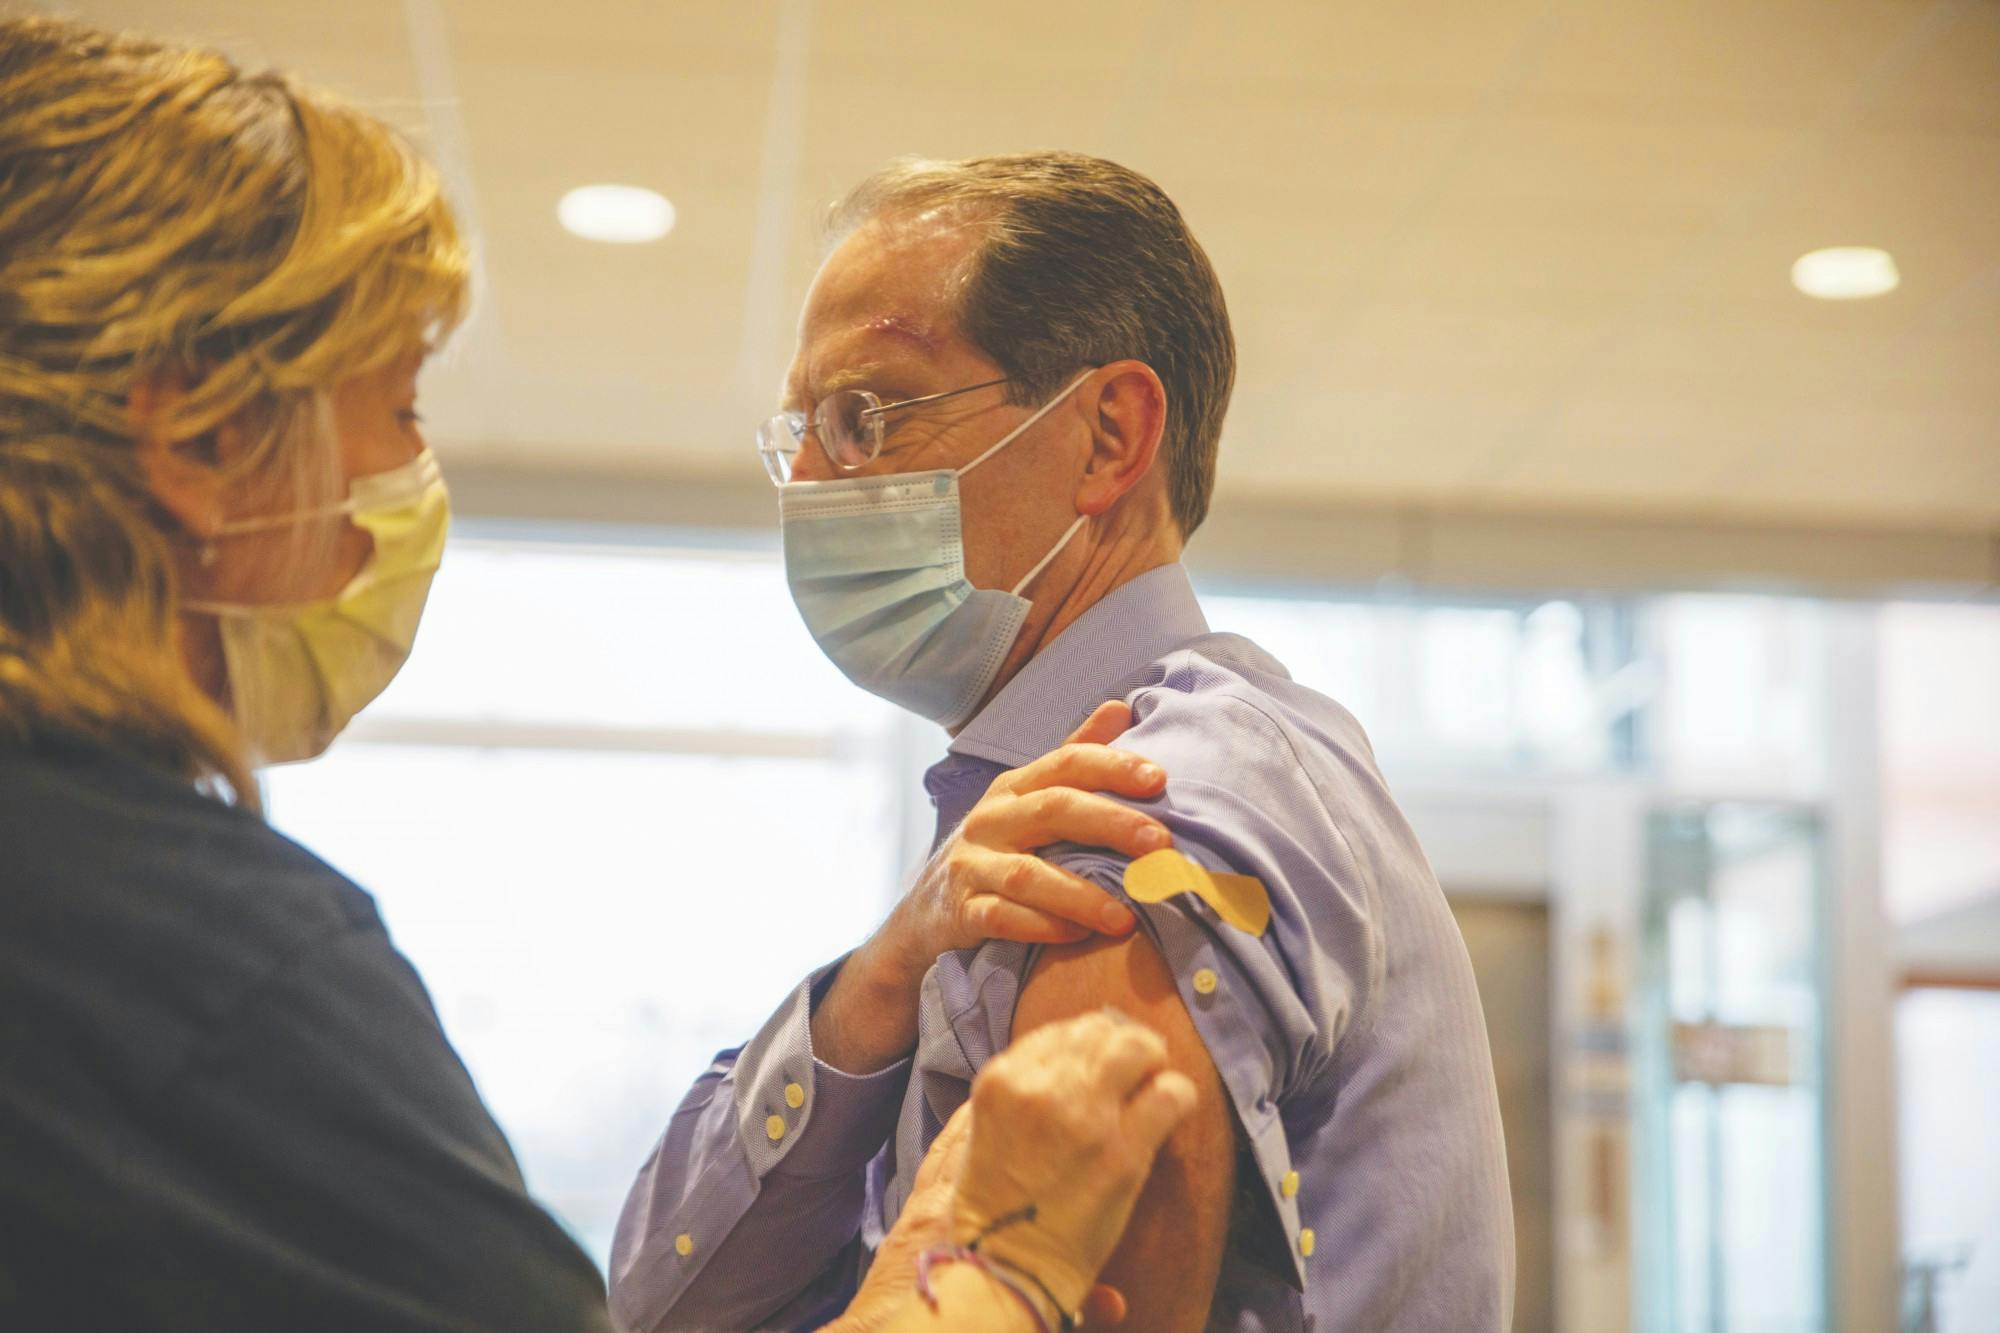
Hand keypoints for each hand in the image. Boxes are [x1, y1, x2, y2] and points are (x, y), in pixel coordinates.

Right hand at [840, 1015, 1183, 1331]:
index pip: (1058, 1030)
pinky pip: (1169, 1094)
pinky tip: (1173, 1108)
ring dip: (1152, 1059)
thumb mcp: (984, 1126)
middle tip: (1137, 1065)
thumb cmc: (994, 1202)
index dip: (1086, 1041)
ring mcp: (1084, 1117)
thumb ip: (1021, 1085)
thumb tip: (1070, 1055)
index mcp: (1001, 1080)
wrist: (1006, 1263)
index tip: (1099, 1059)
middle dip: (1121, 1044)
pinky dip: (1178, 1095)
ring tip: (1155, 1081)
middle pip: (1098, 1031)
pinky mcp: (1123, 1152)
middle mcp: (1041, 1088)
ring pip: (1136, 1048)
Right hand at [894, 700, 1170, 963]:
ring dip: (1081, 895)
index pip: (1066, 763)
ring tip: (1126, 917)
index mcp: (1015, 787)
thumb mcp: (1029, 798)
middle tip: (1161, 844)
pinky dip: (1042, 927)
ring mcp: (972, 865)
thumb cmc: (998, 846)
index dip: (1112, 766)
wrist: (927, 907)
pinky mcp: (961, 911)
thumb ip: (1075, 757)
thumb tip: (1121, 707)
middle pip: (1053, 809)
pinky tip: (1080, 935)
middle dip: (1111, 823)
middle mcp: (991, 819)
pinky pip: (1001, 919)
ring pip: (1027, 875)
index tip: (1159, 779)